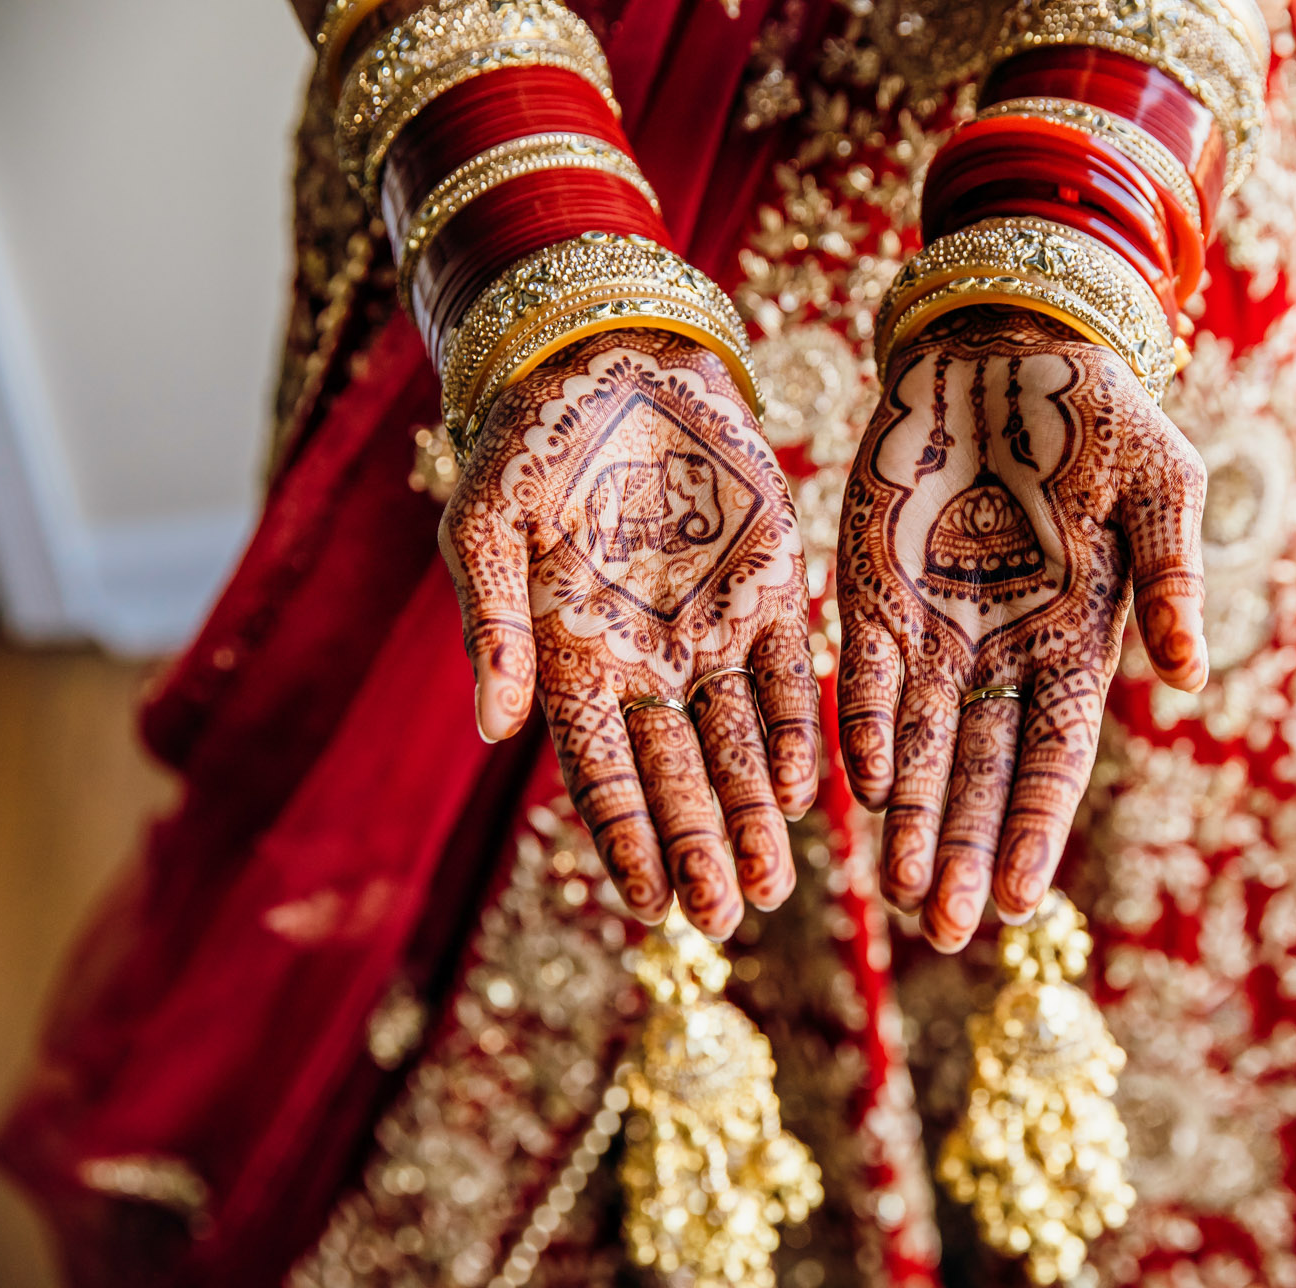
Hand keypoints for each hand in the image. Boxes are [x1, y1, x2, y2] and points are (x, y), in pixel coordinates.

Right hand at [439, 328, 819, 938]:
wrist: (611, 361)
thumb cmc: (532, 446)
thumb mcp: (489, 528)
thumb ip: (495, 626)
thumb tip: (492, 730)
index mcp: (576, 661)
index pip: (603, 774)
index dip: (627, 838)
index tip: (650, 906)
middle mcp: (652, 665)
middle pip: (681, 776)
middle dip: (702, 847)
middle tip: (728, 916)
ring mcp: (717, 631)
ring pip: (741, 742)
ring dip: (754, 813)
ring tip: (775, 882)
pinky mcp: (775, 589)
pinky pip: (792, 674)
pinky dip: (797, 728)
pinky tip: (806, 786)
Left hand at [836, 308, 1208, 951]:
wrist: (1006, 343)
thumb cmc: (1097, 414)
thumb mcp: (1161, 485)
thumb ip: (1171, 577)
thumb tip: (1190, 676)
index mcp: (1077, 641)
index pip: (1054, 755)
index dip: (1037, 825)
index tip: (1022, 897)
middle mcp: (1002, 653)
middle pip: (981, 773)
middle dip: (964, 852)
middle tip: (942, 929)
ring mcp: (934, 628)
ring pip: (920, 746)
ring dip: (911, 820)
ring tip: (897, 897)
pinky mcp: (871, 591)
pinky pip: (867, 676)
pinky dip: (865, 728)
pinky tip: (860, 788)